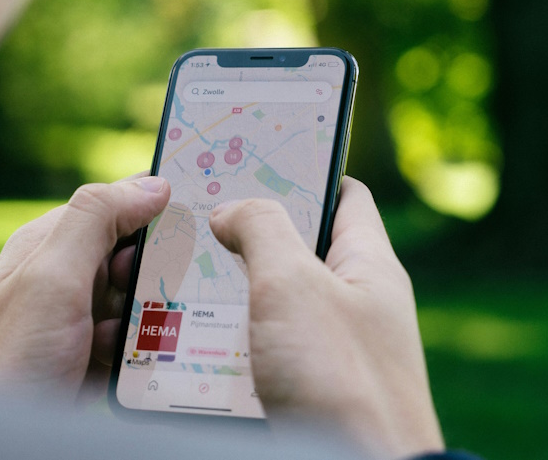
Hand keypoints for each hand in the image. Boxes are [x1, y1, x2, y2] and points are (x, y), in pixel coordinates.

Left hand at [0, 174, 168, 407]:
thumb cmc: (9, 360)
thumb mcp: (52, 277)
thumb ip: (96, 220)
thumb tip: (151, 185)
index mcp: (50, 245)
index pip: (114, 205)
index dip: (153, 209)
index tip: (195, 216)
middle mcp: (62, 278)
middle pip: (135, 258)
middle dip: (152, 277)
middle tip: (141, 298)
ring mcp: (75, 323)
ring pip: (140, 304)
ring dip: (143, 322)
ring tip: (117, 341)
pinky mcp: (88, 363)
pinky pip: (134, 347)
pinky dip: (135, 357)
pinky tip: (115, 369)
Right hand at [208, 177, 443, 459]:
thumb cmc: (338, 377)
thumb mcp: (293, 283)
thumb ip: (262, 229)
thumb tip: (232, 208)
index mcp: (368, 265)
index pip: (343, 195)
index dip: (301, 171)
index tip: (251, 160)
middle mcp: (353, 303)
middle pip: (294, 249)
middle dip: (244, 236)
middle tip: (196, 223)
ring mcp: (329, 349)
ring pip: (267, 303)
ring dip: (225, 294)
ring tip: (179, 281)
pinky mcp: (305, 388)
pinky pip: (258, 351)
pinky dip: (225, 343)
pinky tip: (190, 341)